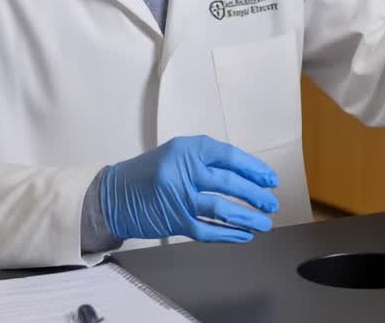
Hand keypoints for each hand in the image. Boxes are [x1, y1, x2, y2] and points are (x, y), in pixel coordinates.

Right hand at [102, 135, 279, 242]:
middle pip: (230, 183)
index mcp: (187, 149)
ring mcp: (179, 197)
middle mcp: (184, 170)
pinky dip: (228, 234)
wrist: (113, 195)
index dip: (254, 169)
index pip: (230, 156)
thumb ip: (206, 160)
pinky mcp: (175, 221)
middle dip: (256, 194)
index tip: (270, 179)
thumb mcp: (176, 154)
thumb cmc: (149, 173)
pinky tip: (243, 236)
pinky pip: (207, 230)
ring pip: (222, 208)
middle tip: (271, 203)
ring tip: (264, 223)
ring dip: (247, 217)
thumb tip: (246, 175)